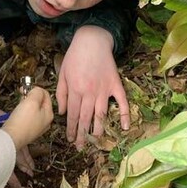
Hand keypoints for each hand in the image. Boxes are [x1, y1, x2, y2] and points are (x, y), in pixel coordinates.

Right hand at [3, 87, 52, 150]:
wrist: (10, 138)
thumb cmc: (22, 121)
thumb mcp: (32, 101)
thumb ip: (37, 92)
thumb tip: (37, 90)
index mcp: (49, 114)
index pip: (46, 95)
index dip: (35, 89)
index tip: (26, 89)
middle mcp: (45, 121)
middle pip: (39, 102)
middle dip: (30, 97)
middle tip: (22, 97)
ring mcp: (36, 127)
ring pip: (33, 109)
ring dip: (25, 104)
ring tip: (19, 106)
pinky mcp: (28, 130)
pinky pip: (27, 117)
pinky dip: (22, 112)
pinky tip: (17, 114)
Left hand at [57, 25, 129, 149]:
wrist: (92, 40)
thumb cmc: (74, 56)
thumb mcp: (62, 73)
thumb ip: (61, 94)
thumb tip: (63, 113)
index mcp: (75, 89)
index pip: (73, 115)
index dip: (72, 129)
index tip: (71, 140)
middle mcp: (89, 92)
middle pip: (86, 118)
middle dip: (83, 135)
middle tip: (81, 147)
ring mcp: (104, 89)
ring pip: (101, 114)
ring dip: (99, 129)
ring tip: (97, 141)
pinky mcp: (115, 84)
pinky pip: (122, 102)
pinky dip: (125, 114)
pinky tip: (125, 127)